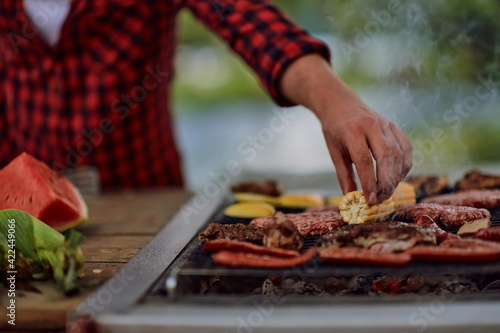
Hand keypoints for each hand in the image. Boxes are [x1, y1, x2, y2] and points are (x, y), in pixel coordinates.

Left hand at [280, 54, 412, 203]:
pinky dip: (404, 166)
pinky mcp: (394, 126)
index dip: (369, 182)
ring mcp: (386, 125)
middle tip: (380, 200)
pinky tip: (396, 178)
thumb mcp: (334, 152)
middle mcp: (372, 126)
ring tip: (387, 193)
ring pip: (398, 155)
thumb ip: (344, 175)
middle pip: (386, 158)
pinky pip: (406, 149)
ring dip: (395, 178)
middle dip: (385, 183)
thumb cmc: (335, 129)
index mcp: (353, 131)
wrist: (340, 103)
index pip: (365, 161)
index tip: (369, 200)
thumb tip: (351, 199)